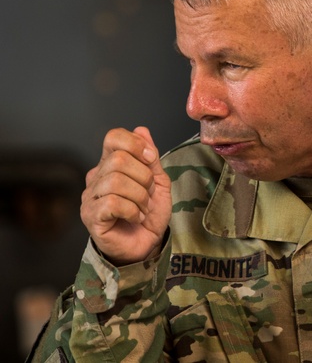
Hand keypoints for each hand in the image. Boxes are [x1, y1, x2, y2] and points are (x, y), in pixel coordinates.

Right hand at [81, 126, 171, 265]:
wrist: (147, 244)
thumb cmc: (149, 213)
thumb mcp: (158, 181)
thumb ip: (150, 157)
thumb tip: (142, 129)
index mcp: (111, 164)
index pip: (113, 137)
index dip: (135, 144)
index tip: (151, 159)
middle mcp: (96, 177)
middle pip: (118, 160)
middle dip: (144, 177)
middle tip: (148, 194)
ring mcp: (90, 197)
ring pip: (116, 182)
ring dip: (140, 197)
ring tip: (142, 208)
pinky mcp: (91, 216)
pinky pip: (112, 203)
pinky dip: (132, 210)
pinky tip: (135, 217)